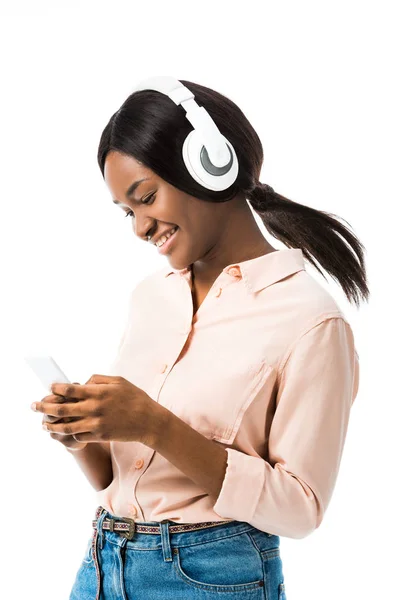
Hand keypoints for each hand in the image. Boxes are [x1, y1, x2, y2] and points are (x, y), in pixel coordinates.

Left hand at [32, 374, 158, 446]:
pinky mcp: (99, 436)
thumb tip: (82, 383)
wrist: (149, 421)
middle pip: (62, 408)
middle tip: (33, 406)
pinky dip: (70, 433)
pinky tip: (65, 431)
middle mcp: (94, 408)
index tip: (50, 388)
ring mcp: (96, 424)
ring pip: (66, 426)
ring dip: (51, 425)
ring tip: (44, 424)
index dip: (55, 389)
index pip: (69, 390)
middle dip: (44, 407)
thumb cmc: (135, 398)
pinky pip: (78, 435)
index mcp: (98, 392)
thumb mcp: (119, 381)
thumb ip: (98, 379)